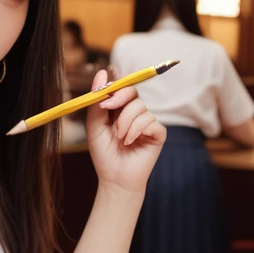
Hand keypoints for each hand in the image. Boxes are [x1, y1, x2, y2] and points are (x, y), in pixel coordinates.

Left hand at [85, 69, 165, 193]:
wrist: (115, 178)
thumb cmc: (104, 154)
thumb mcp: (95, 126)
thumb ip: (97, 102)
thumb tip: (102, 74)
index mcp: (119, 109)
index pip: (121, 88)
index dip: (115, 86)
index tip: (104, 94)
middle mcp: (135, 112)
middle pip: (133, 91)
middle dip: (119, 98)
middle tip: (108, 109)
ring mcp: (148, 122)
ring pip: (139, 107)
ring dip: (124, 122)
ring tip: (119, 138)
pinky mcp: (158, 132)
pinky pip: (149, 121)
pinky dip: (136, 130)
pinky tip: (129, 142)